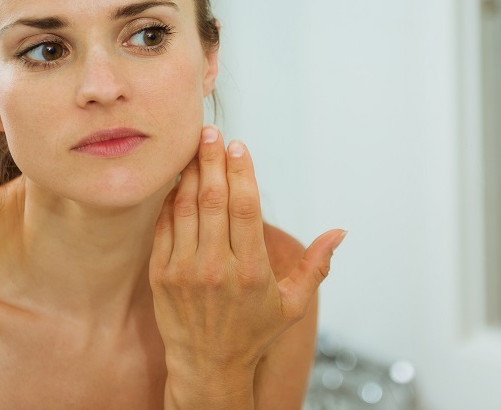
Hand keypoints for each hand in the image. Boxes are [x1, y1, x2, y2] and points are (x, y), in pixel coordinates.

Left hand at [150, 126, 344, 408]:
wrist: (206, 368)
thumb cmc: (253, 333)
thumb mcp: (292, 304)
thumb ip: (316, 265)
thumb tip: (340, 232)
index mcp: (251, 271)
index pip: (245, 208)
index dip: (242, 171)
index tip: (239, 145)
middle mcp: (216, 268)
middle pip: (213, 200)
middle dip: (212, 160)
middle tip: (211, 132)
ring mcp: (184, 271)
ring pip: (186, 208)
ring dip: (191, 173)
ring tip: (195, 148)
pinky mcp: (161, 275)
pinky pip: (165, 226)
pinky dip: (171, 199)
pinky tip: (180, 181)